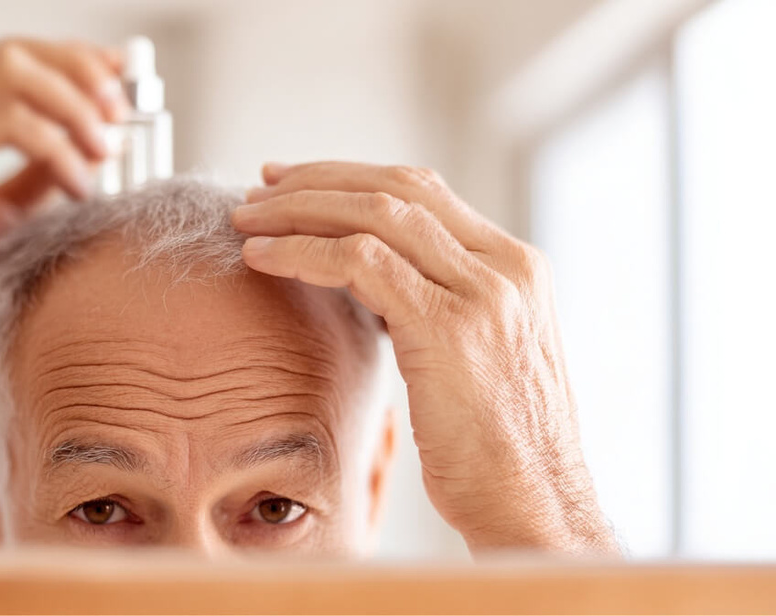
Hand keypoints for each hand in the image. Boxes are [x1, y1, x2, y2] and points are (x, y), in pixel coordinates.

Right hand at [0, 39, 126, 341]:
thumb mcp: (5, 215)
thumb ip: (40, 177)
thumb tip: (98, 150)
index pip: (12, 62)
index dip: (72, 62)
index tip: (121, 83)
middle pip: (14, 55)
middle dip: (80, 75)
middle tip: (121, 115)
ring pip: (8, 74)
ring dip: (71, 107)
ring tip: (105, 149)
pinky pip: (1, 123)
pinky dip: (51, 146)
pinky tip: (77, 183)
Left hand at [231, 161, 616, 554]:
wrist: (536, 507)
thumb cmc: (496, 449)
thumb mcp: (475, 356)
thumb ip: (439, 305)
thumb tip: (373, 277)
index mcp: (517, 266)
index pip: (424, 191)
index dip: (350, 179)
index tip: (295, 185)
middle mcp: (506, 266)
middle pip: (397, 188)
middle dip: (318, 181)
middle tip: (260, 186)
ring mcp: (483, 292)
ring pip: (374, 216)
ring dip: (298, 211)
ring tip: (246, 218)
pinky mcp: (449, 326)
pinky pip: (358, 263)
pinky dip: (301, 252)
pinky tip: (261, 257)